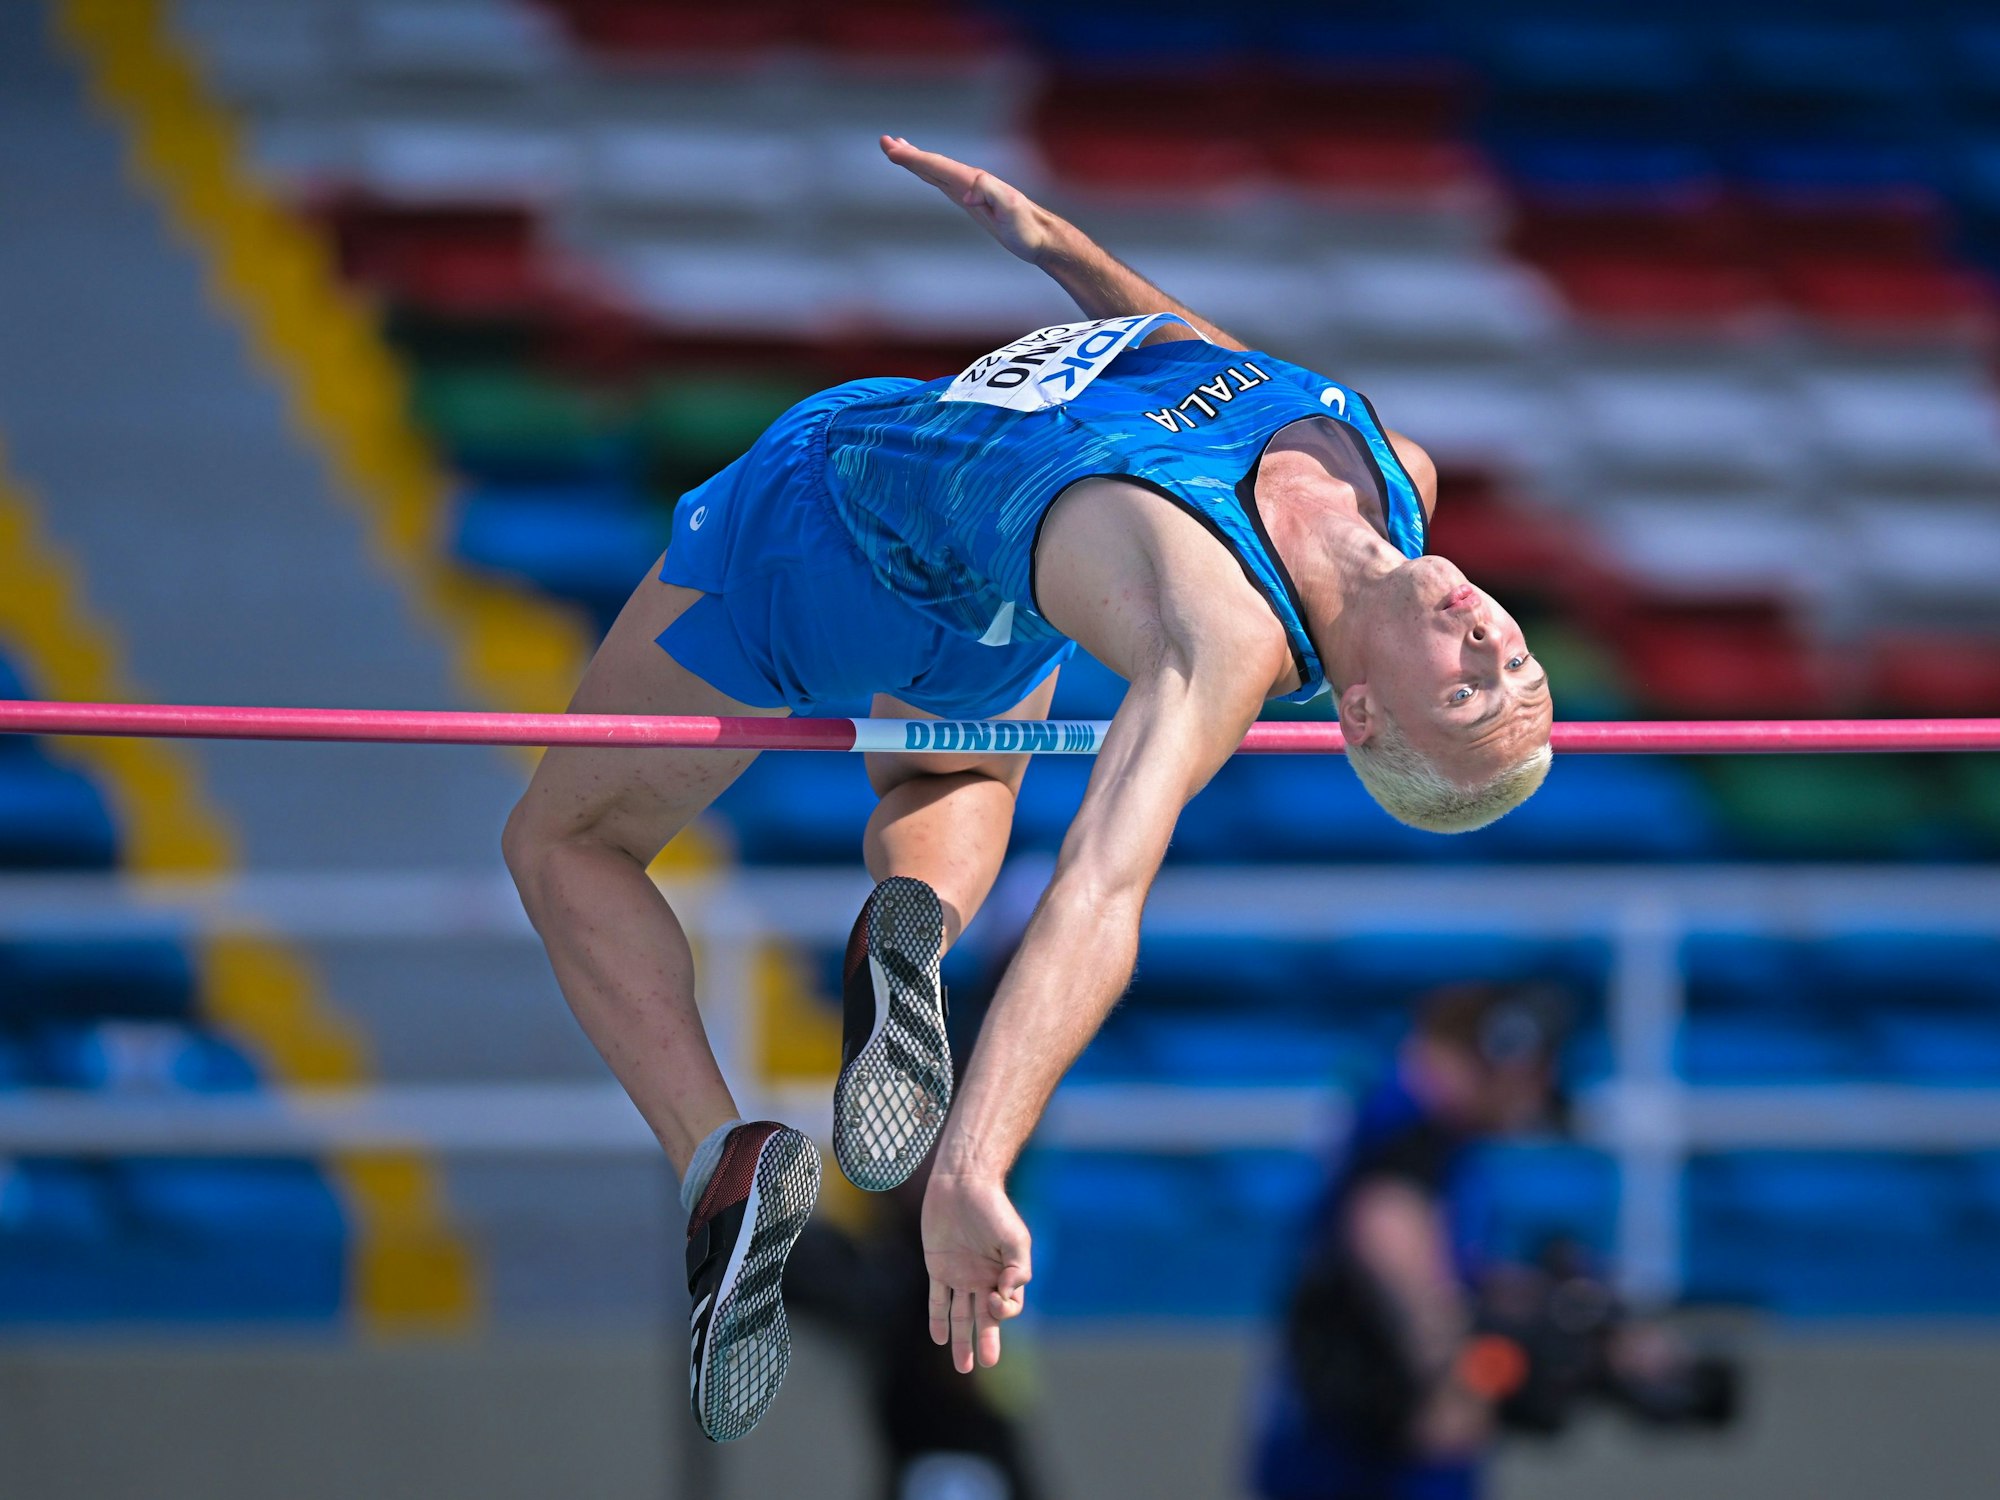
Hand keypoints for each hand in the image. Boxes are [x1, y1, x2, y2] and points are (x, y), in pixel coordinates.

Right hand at [880, 135, 1066, 266]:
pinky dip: (930, 174)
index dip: (913, 158)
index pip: (937, 166)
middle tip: (884, 141)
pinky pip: (944, 183)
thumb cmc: (1028, 228)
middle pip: (933, 163)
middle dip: (908, 153)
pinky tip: (925, 173)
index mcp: (975, 181)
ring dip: (916, 160)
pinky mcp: (971, 202)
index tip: (891, 149)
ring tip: (896, 148)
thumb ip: (991, 193)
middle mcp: (970, 181)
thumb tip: (966, 193)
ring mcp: (970, 191)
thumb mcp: (1012, 210)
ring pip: (936, 171)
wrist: (1042, 238)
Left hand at [921, 1171, 1032, 1372]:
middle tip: (985, 1365)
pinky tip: (939, 1338)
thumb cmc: (993, 1209)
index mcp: (1004, 1273)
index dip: (1002, 1313)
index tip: (995, 1299)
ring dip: (961, 1340)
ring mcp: (960, 1274)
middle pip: (985, 1319)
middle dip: (986, 1343)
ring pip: (961, 1315)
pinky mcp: (938, 1267)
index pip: (1007, 1307)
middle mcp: (983, 1278)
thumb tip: (1007, 1296)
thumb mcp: (1015, 1239)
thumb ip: (1018, 1270)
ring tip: (963, 1367)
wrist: (962, 1183)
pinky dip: (938, 1319)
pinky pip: (938, 1299)